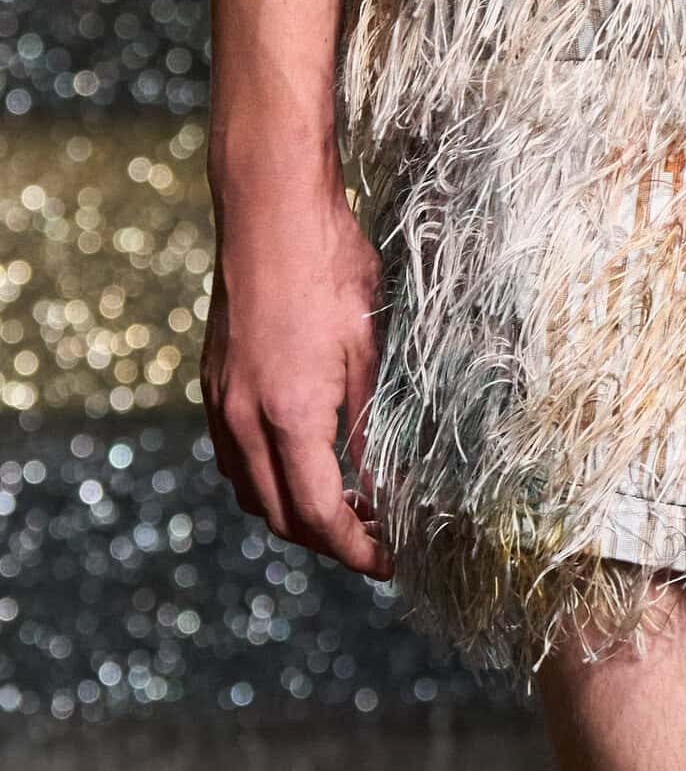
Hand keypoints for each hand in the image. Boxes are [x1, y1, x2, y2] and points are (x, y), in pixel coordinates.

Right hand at [202, 175, 390, 576]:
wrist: (270, 209)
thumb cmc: (330, 267)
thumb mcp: (367, 349)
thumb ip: (369, 425)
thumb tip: (385, 485)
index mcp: (289, 417)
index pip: (320, 516)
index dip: (356, 549)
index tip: (388, 561)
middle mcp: (243, 419)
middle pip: (279, 516)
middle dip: (327, 539)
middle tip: (373, 535)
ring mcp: (221, 401)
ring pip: (250, 489)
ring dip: (292, 510)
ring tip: (345, 501)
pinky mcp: (213, 380)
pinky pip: (233, 453)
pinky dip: (266, 474)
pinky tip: (302, 456)